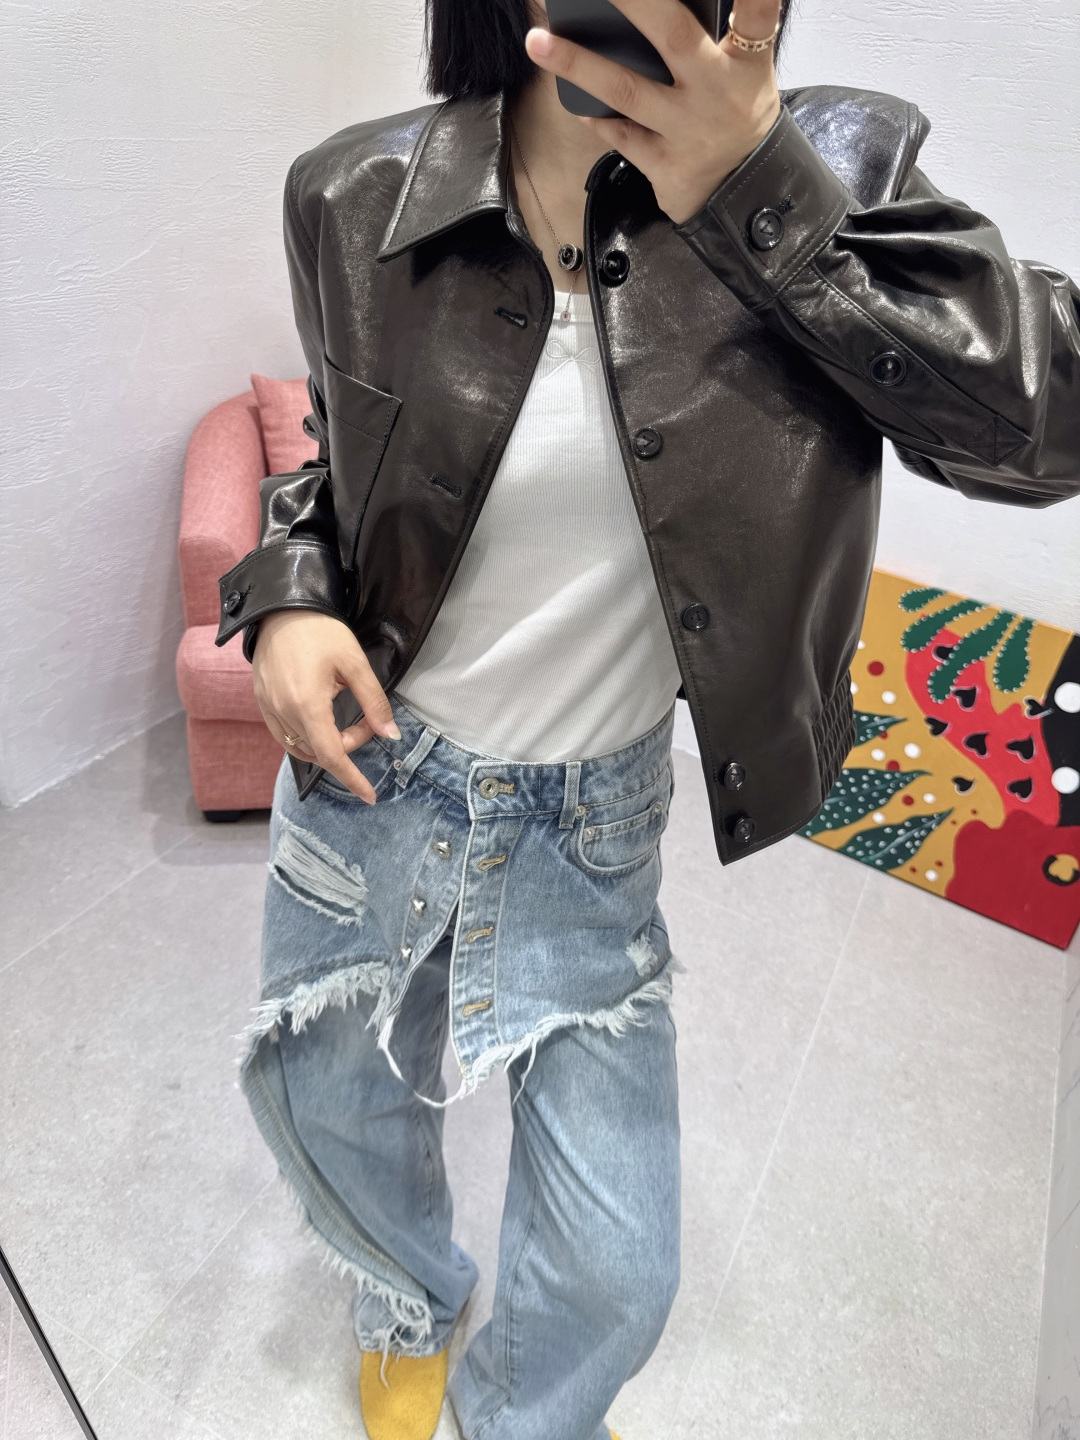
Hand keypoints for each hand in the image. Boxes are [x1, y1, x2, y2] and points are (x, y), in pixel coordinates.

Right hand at [251, 610, 400, 804]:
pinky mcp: (262, 701)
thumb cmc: (320, 631)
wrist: (280, 607)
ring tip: (345, 719)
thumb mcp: (355, 663)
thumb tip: (390, 735)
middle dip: (348, 746)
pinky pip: (284, 735)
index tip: (370, 795)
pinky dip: (306, 739)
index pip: (332, 756)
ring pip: (301, 747)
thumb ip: (374, 702)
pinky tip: (321, 722)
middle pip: (320, 752)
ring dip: (327, 744)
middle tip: (367, 720)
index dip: (352, 778)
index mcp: (307, 705)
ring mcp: (269, 708)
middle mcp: (283, 713)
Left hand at [525, 0, 782, 224]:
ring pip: (627, 91)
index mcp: (744, 61)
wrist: (745, 190)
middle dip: (632, 2)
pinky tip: (573, 101)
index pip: (756, 15)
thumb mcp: (745, 68)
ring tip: (538, 42)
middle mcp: (715, 92)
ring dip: (578, 64)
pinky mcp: (666, 167)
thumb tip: (650, 9)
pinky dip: (597, 119)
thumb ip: (718, 32)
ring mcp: (687, 132)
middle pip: (672, 36)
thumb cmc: (737, 109)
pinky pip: (622, 137)